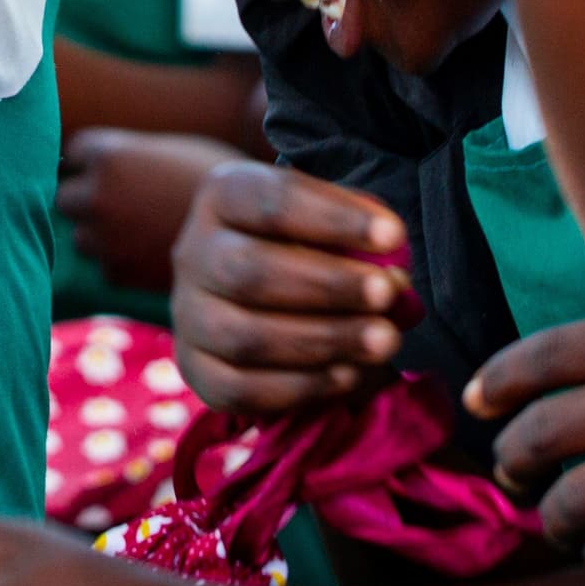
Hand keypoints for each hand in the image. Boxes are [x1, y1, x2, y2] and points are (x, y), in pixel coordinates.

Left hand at [55, 130, 238, 299]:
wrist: (257, 237)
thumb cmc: (222, 181)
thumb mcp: (173, 148)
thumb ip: (130, 154)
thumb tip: (96, 164)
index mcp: (110, 154)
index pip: (74, 152)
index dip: (97, 159)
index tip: (123, 166)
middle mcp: (98, 195)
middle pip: (67, 197)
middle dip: (89, 199)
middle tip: (127, 201)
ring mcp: (104, 237)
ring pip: (82, 237)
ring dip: (102, 234)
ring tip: (145, 230)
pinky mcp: (118, 273)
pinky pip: (106, 267)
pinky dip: (122, 263)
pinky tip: (155, 254)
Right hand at [167, 161, 407, 414]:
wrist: (242, 272)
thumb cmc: (302, 238)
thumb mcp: (326, 216)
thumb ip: (360, 236)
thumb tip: (396, 276)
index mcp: (223, 195)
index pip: (272, 201)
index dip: (334, 219)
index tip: (393, 236)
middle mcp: (194, 252)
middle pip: (250, 272)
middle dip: (328, 286)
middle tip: (387, 294)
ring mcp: (188, 316)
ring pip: (245, 337)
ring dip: (323, 341)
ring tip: (384, 341)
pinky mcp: (196, 371)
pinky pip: (240, 390)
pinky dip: (301, 386)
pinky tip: (348, 375)